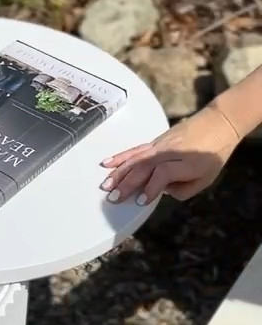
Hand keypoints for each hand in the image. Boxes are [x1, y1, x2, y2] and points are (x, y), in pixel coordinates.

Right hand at [100, 103, 240, 203]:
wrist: (218, 122)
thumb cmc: (215, 154)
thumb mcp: (206, 178)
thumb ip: (184, 190)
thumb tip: (163, 192)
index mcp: (186, 163)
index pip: (163, 174)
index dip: (151, 188)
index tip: (140, 202)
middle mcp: (170, 152)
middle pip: (145, 166)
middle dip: (128, 183)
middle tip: (113, 198)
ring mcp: (160, 145)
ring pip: (136, 158)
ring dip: (119, 172)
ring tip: (105, 185)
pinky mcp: (155, 141)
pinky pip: (135, 149)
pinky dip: (120, 156)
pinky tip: (107, 163)